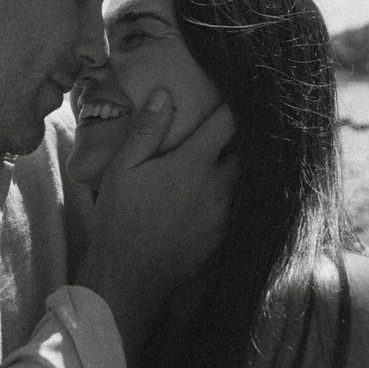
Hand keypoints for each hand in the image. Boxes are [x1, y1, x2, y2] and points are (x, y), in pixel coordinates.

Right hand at [77, 94, 236, 361]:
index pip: (227, 122)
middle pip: (248, 151)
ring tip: (240, 153)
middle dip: (247, 135)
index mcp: (194, 164)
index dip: (234, 103)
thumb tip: (165, 94)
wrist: (128, 277)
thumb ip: (147, 130)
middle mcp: (218, 187)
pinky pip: (243, 207)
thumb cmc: (119, 219)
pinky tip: (230, 192)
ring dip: (246, 165)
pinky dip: (241, 194)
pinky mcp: (224, 237)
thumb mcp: (123, 168)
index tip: (238, 90)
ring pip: (249, 180)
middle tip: (244, 122)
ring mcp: (225, 214)